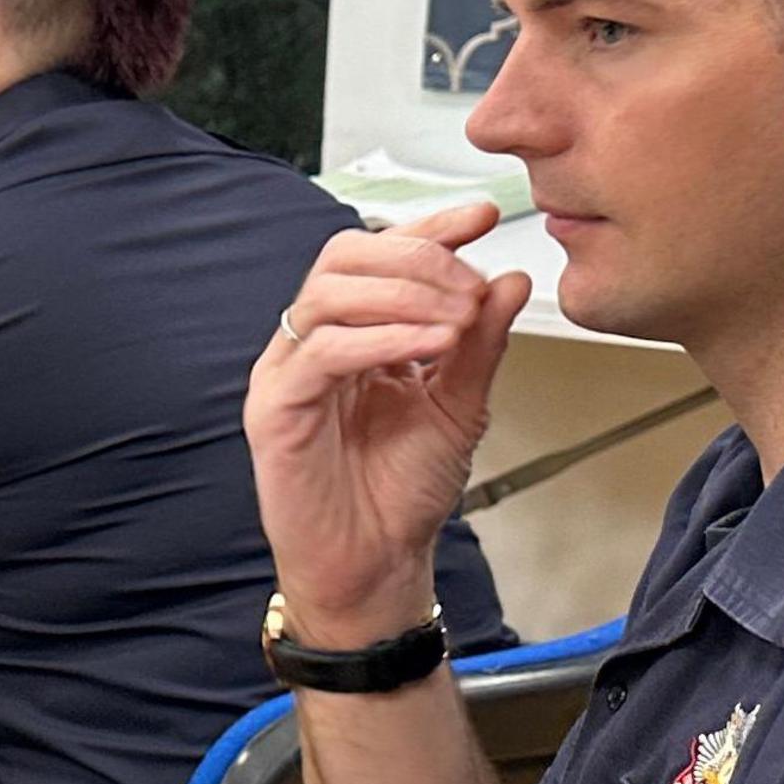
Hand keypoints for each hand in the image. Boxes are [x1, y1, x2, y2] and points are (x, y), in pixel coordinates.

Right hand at [243, 203, 529, 646]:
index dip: (429, 227)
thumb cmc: (401, 494)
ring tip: (454, 322)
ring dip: (402, 295)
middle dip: (417, 259)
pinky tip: (425, 348)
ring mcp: (289, 372)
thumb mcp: (459, 406)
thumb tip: (508, 280)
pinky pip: (322, 350)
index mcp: (355, 333)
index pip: (380, 253)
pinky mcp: (275, 408)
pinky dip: (379, 339)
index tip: (480, 216)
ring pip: (329, 292)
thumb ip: (481, 344)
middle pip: (345, 255)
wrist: (377, 566)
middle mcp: (314, 342)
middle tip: (468, 288)